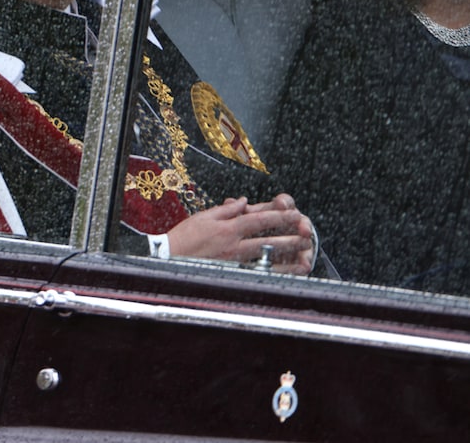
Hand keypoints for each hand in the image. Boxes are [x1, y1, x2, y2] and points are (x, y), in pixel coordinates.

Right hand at [166, 194, 313, 274]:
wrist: (167, 257)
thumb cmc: (183, 237)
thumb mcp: (203, 216)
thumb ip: (226, 209)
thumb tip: (243, 201)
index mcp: (227, 227)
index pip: (259, 219)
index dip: (279, 216)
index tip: (295, 213)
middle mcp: (233, 244)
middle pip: (268, 239)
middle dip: (291, 236)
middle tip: (308, 233)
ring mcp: (234, 261)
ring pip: (267, 258)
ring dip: (288, 257)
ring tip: (305, 255)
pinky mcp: (231, 272)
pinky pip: (258, 272)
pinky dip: (275, 273)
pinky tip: (287, 273)